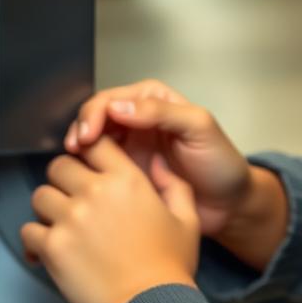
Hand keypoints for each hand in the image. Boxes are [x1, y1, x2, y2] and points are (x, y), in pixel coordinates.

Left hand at [21, 136, 200, 302]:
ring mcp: (71, 218)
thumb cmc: (169, 268)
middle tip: (70, 196)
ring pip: (40, 195)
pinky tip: (47, 249)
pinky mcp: (53, 247)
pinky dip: (34, 240)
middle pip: (59, 165)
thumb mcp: (187, 219)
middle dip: (63, 179)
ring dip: (47, 208)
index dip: (88, 150)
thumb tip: (159, 163)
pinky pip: (28, 231)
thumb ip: (174, 184)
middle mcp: (95, 192)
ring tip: (60, 224)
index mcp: (127, 180)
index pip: (95, 143)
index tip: (86, 162)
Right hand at [66, 79, 252, 238]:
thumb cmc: (221, 163)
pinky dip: (87, 168)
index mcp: (154, 101)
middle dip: (82, 128)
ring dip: (80, 147)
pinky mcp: (126, 172)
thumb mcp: (199, 128)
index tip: (89, 134)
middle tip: (76, 148)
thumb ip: (163, 113)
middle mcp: (138, 119)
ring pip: (93, 139)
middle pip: (97, 115)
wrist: (229, 204)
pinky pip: (99, 165)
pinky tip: (82, 178)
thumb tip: (120, 107)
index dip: (96, 113)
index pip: (114, 98)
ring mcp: (131, 146)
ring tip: (73, 162)